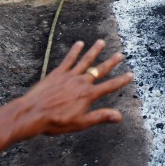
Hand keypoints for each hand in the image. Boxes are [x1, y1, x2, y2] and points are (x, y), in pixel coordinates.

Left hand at [15, 40, 132, 136]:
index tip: (130, 74)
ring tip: (101, 42)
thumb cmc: (56, 121)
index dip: (121, 80)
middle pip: (100, 70)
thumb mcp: (81, 123)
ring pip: (85, 61)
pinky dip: (74, 51)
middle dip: (111, 62)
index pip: (109, 86)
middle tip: (120, 54)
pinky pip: (68, 59)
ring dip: (94, 51)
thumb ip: (100, 117)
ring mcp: (70, 76)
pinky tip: (79, 44)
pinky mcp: (58, 73)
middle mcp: (82, 82)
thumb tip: (119, 116)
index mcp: (89, 95)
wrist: (33, 113)